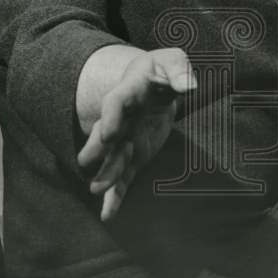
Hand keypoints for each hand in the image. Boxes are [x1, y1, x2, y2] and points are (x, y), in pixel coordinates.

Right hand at [76, 48, 195, 220]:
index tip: (108, 134)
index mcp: (127, 92)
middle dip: (96, 149)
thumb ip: (179, 72)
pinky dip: (116, 196)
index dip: (110, 118)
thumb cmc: (164, 70)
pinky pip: (123, 178)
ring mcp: (124, 141)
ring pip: (111, 160)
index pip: (114, 103)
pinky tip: (109, 215)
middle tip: (87, 164)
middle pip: (104, 135)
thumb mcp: (173, 62)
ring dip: (106, 174)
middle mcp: (120, 120)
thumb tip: (190, 87)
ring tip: (98, 191)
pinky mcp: (133, 157)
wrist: (155, 85)